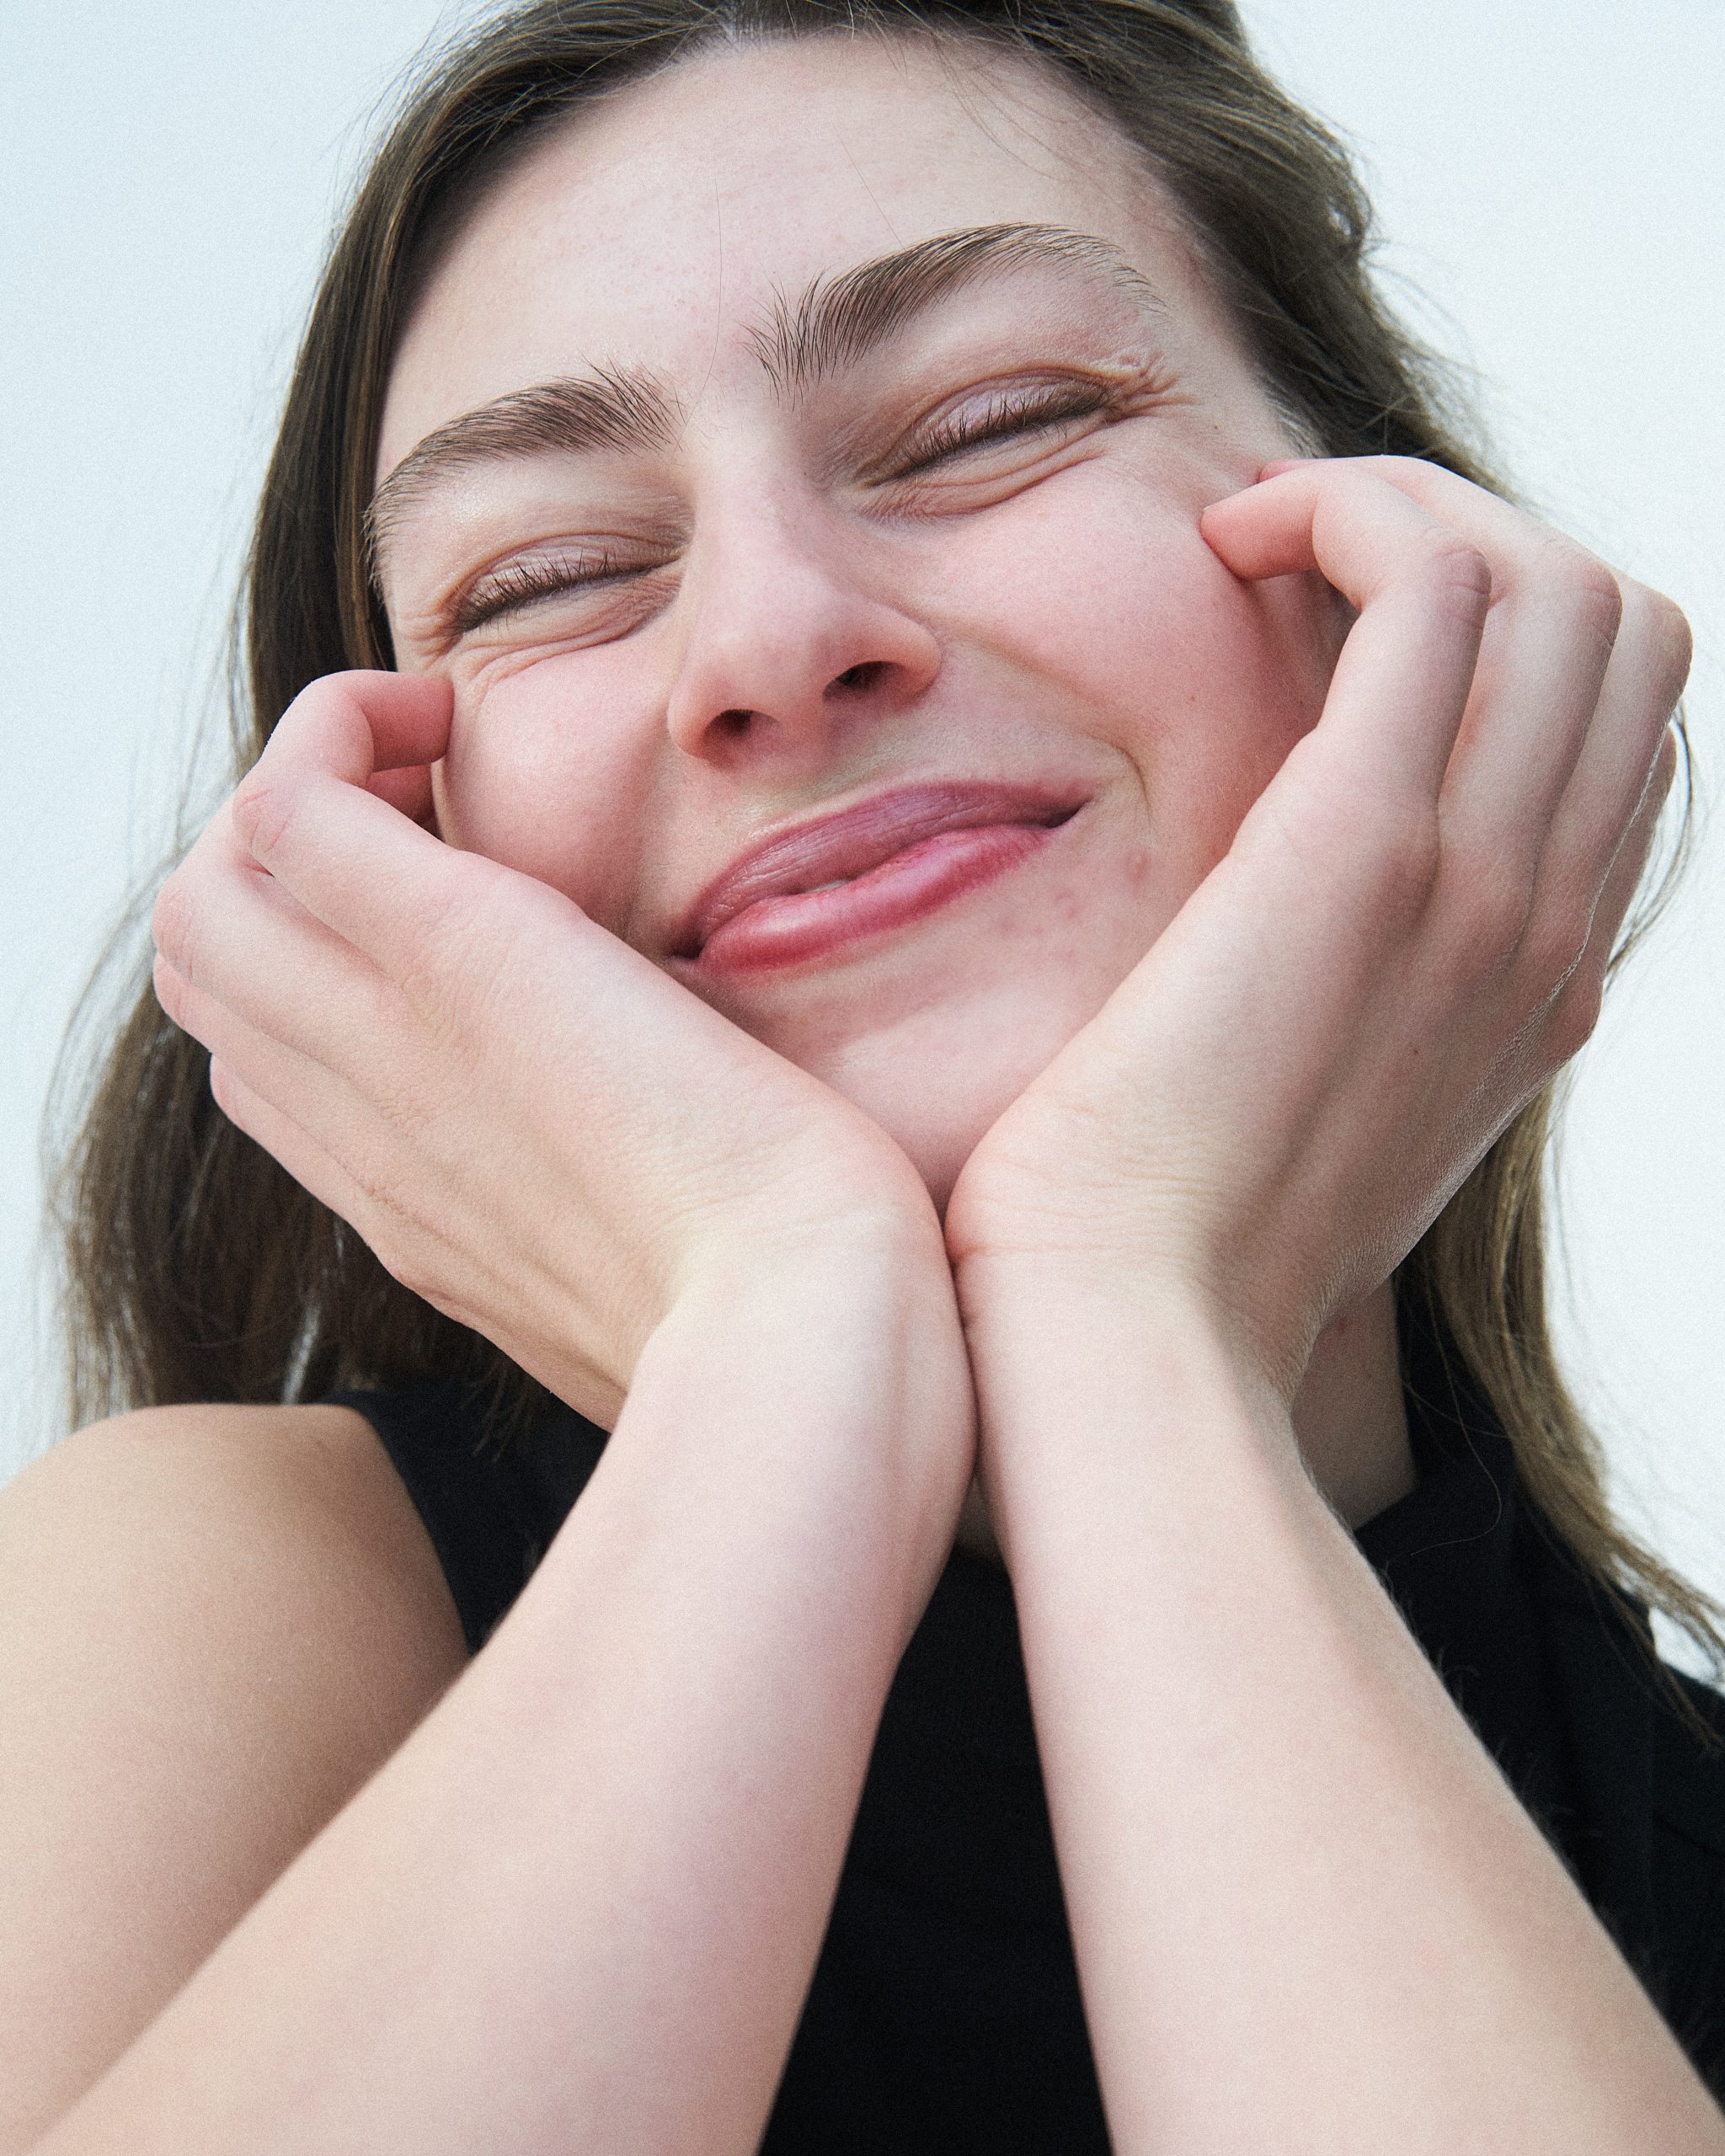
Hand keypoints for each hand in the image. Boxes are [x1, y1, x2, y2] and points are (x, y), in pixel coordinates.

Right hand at [152, 671, 943, 1428]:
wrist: (803, 1328)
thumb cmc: (781, 1312)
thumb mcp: (661, 1288)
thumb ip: (613, 1223)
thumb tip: (662, 1195)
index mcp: (419, 1213)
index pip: (273, 1072)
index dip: (315, 969)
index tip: (436, 911)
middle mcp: (369, 1137)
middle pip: (210, 973)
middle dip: (278, 868)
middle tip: (424, 812)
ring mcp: (385, 1043)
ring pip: (209, 895)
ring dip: (297, 790)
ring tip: (427, 759)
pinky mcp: (450, 955)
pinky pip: (292, 803)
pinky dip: (337, 730)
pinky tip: (443, 721)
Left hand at [943, 456, 1689, 1396]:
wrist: (1131, 1330)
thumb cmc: (1165, 1238)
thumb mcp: (1310, 1125)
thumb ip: (1360, 1018)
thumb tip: (1318, 933)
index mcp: (1541, 982)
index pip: (1619, 736)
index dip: (1507, 640)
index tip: (1342, 632)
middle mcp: (1547, 921)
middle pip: (1620, 629)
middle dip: (1475, 537)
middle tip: (1304, 564)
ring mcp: (1481, 880)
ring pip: (1555, 578)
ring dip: (1404, 503)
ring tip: (1262, 540)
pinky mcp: (1365, 845)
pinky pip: (1436, 580)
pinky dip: (1346, 511)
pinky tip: (1227, 545)